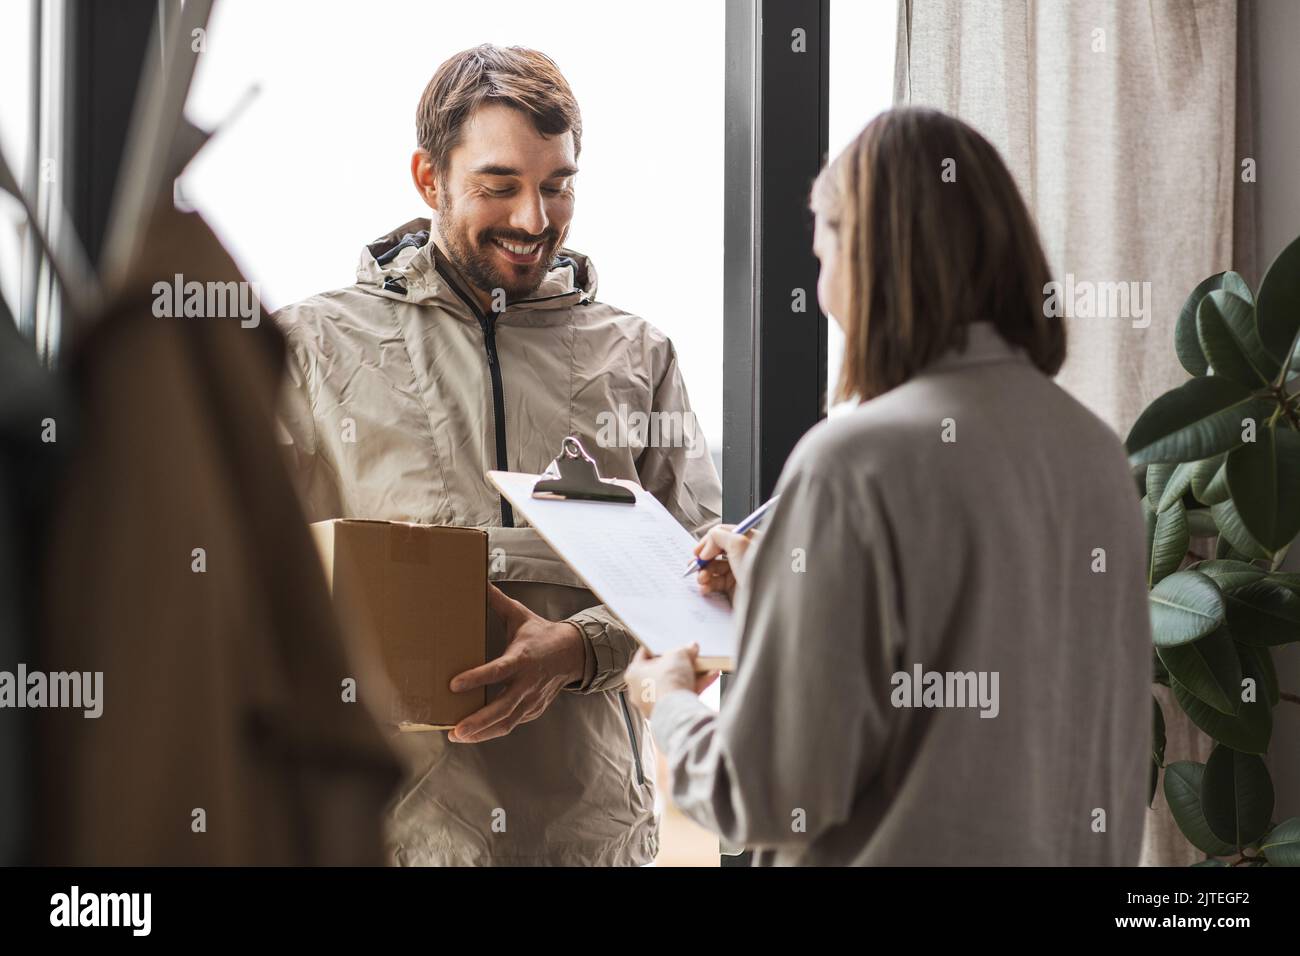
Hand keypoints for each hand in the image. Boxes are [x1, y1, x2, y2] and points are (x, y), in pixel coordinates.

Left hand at [447, 585, 585, 742]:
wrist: (573, 653)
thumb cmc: (541, 633)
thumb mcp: (520, 616)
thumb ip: (497, 601)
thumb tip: (479, 580)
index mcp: (523, 658)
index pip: (497, 671)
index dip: (476, 678)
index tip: (453, 685)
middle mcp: (528, 682)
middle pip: (503, 707)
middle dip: (478, 721)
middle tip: (455, 730)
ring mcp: (532, 699)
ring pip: (507, 721)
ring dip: (482, 732)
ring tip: (458, 736)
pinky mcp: (534, 709)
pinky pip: (512, 723)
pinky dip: (492, 731)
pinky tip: (474, 734)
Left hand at [624, 644, 720, 719]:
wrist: (677, 710)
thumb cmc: (668, 682)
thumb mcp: (678, 655)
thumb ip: (685, 649)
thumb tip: (691, 647)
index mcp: (634, 674)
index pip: (644, 655)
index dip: (659, 647)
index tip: (671, 644)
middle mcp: (640, 691)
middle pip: (661, 672)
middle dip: (678, 664)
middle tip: (690, 656)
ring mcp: (653, 704)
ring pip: (673, 685)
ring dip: (691, 675)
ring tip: (705, 667)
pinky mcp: (668, 713)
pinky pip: (682, 696)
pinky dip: (695, 687)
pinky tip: (710, 678)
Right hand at [693, 524, 761, 600]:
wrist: (765, 605)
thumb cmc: (760, 575)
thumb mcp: (739, 545)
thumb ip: (720, 536)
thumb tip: (707, 542)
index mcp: (751, 541)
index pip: (725, 533)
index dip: (710, 541)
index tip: (700, 551)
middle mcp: (746, 555)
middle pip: (717, 551)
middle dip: (704, 558)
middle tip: (696, 565)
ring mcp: (740, 572)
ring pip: (714, 568)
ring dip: (703, 572)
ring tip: (701, 579)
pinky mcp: (735, 588)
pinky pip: (716, 583)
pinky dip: (707, 585)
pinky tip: (705, 588)